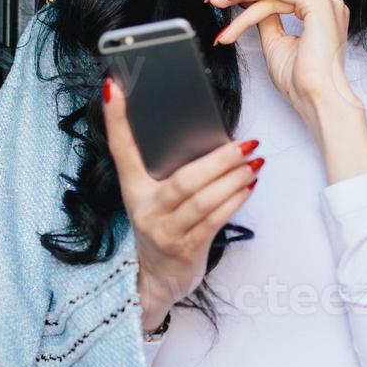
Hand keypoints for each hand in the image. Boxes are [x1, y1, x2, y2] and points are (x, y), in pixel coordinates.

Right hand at [102, 75, 260, 332]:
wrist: (155, 279)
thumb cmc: (160, 226)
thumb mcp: (150, 196)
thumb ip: (163, 167)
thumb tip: (197, 132)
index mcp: (132, 189)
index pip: (120, 148)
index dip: (116, 118)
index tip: (112, 86)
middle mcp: (145, 210)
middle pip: (184, 180)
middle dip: (219, 160)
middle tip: (246, 143)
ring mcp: (165, 232)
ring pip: (204, 201)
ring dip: (234, 179)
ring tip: (255, 162)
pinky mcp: (187, 249)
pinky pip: (215, 220)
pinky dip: (235, 200)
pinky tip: (249, 185)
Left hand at [207, 0, 357, 140]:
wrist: (316, 98)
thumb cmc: (300, 81)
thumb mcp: (277, 44)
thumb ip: (269, 21)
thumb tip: (254, 6)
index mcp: (324, 15)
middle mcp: (329, 5)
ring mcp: (326, 3)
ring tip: (219, 3)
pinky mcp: (318, 5)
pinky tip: (233, 0)